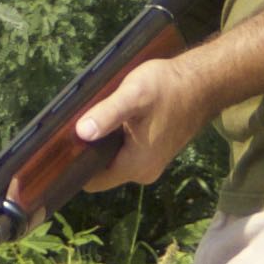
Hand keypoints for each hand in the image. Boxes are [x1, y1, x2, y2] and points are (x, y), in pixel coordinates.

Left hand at [69, 38, 214, 190]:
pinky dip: (115, 140)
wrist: (203, 83)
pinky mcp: (154, 153)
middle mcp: (143, 172)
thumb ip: (107, 115)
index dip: (74, 165)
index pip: (92, 180)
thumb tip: (81, 133)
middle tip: (73, 125)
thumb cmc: (169, 87)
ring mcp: (150, 164)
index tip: (61, 145)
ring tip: (91, 119)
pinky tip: (112, 119)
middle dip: (87, 152)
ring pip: (112, 160)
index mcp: (136, 165)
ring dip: (102, 144)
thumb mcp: (134, 95)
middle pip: (101, 170)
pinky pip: (125, 153)